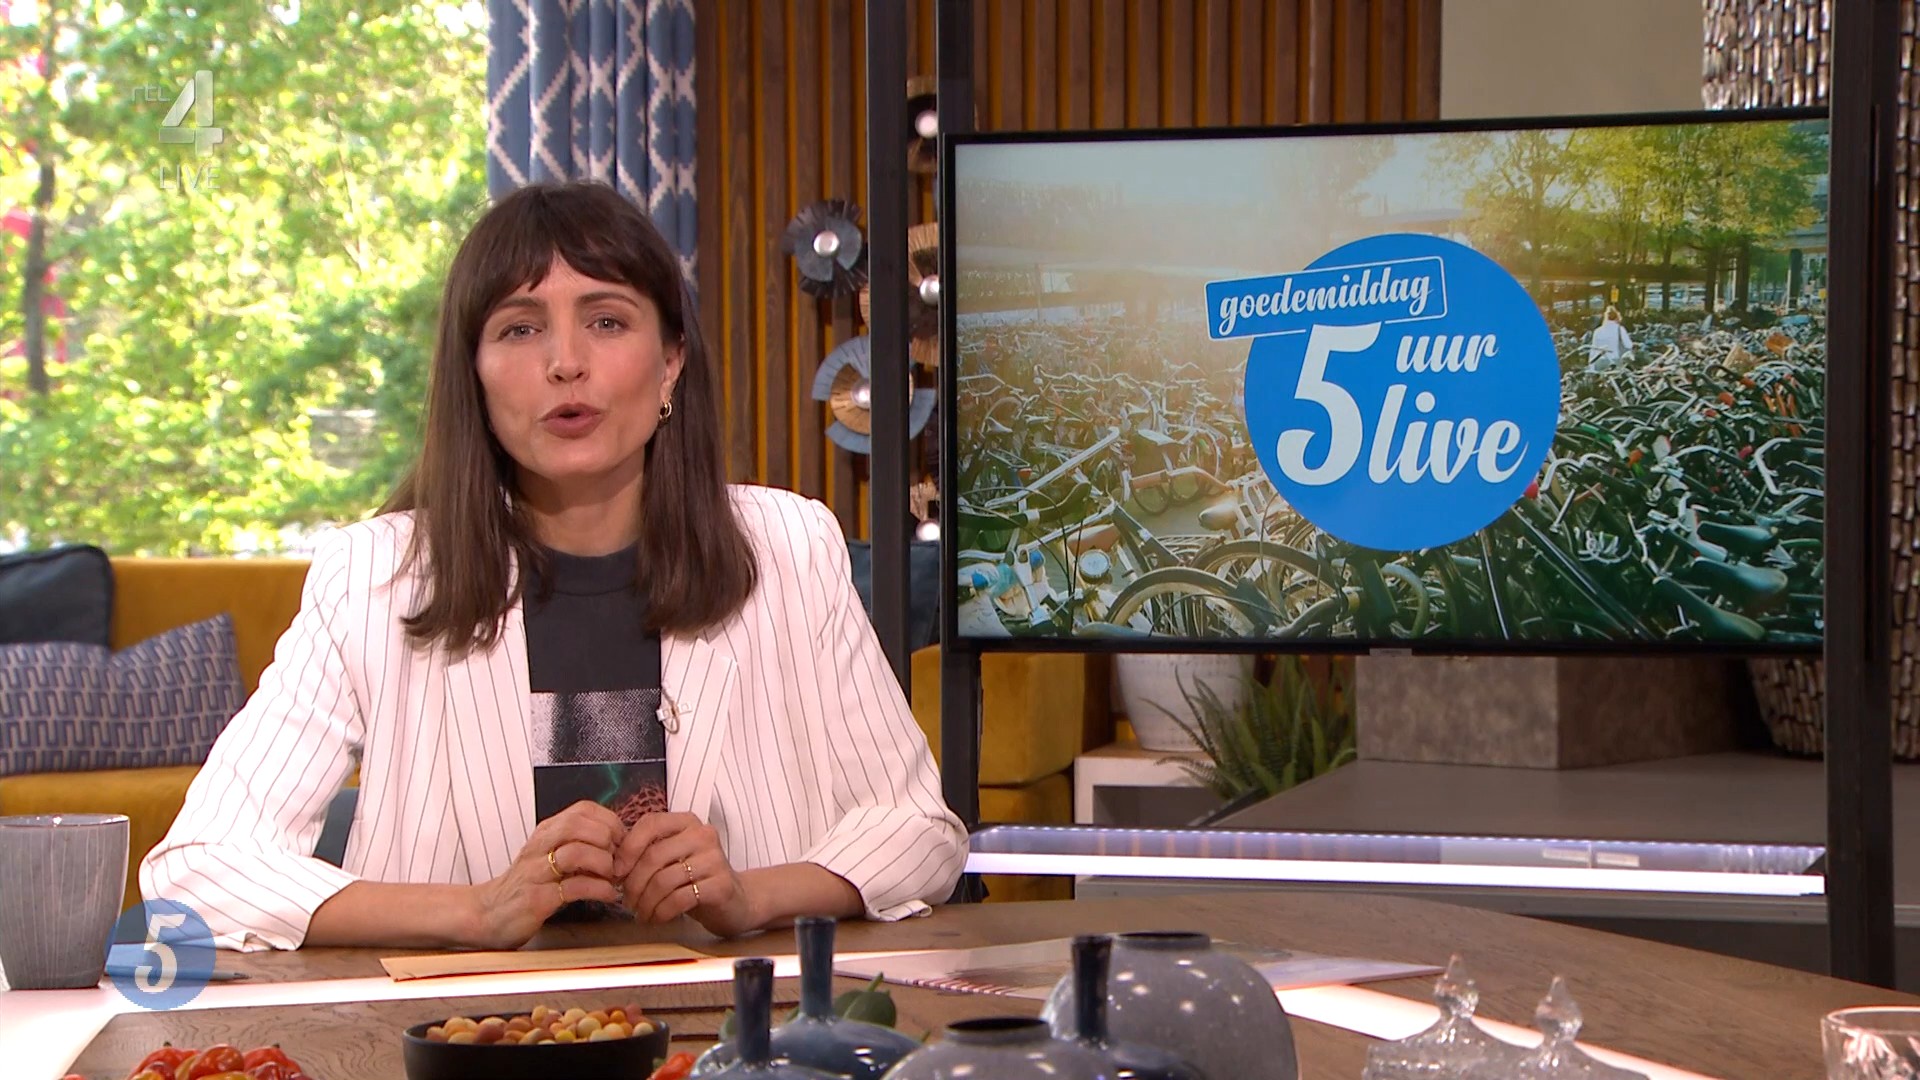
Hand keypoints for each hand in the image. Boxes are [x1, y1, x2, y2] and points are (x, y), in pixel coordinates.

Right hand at [465, 800, 626, 948]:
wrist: (488, 914)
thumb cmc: (527, 885)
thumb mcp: (551, 857)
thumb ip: (579, 845)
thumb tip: (619, 843)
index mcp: (546, 832)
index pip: (583, 809)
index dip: (610, 821)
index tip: (622, 841)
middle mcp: (539, 846)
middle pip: (578, 824)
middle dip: (607, 839)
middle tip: (619, 859)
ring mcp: (536, 872)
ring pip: (575, 852)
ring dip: (603, 864)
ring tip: (614, 877)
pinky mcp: (537, 899)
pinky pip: (574, 887)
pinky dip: (599, 890)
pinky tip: (609, 895)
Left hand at [613, 812, 758, 936]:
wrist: (737, 901)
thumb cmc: (695, 880)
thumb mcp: (672, 859)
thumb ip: (647, 853)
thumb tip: (611, 864)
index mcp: (687, 822)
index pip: (650, 824)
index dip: (628, 848)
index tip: (616, 872)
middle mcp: (703, 835)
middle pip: (654, 856)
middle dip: (633, 884)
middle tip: (627, 903)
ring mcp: (715, 859)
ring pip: (664, 880)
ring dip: (646, 902)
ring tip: (641, 914)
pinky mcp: (721, 885)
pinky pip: (679, 899)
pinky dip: (662, 912)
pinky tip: (657, 919)